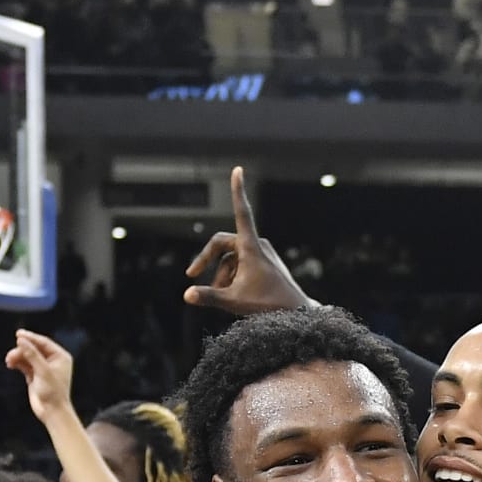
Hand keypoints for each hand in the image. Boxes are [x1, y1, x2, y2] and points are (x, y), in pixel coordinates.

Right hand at [6, 331, 75, 423]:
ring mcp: (43, 368)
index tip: (18, 334)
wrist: (51, 412)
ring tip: (9, 361)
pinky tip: (10, 364)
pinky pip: (24, 364)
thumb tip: (21, 340)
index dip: (30, 338)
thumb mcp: (42, 371)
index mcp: (60, 357)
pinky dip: (17, 363)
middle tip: (11, 355)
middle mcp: (53, 361)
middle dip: (21, 350)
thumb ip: (32, 355)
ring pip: (27, 356)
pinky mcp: (35, 375)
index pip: (43, 343)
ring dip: (17, 357)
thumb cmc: (52, 392)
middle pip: (34, 349)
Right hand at [183, 166, 317, 314]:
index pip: (241, 212)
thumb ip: (208, 296)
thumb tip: (186, 295)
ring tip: (223, 295)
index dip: (237, 191)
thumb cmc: (267, 304)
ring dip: (221, 275)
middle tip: (191, 275)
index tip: (238, 169)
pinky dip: (232, 276)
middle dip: (207, 260)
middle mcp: (256, 244)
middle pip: (222, 244)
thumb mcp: (233, 301)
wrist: (294, 312)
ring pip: (230, 258)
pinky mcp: (263, 261)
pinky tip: (235, 293)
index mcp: (251, 246)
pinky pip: (240, 263)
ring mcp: (260, 252)